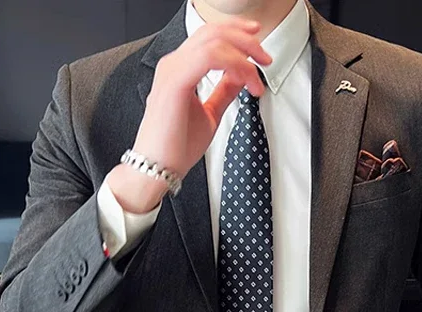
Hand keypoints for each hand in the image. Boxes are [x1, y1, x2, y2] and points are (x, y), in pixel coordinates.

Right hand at [106, 17, 272, 213]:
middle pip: (213, 32)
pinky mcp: (175, 81)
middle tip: (265, 58)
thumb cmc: (176, 147)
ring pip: (214, 41)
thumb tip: (241, 77)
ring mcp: (172, 70)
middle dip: (245, 40)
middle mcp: (173, 64)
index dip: (237, 36)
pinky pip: (211, 57)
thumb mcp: (209, 114)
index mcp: (179, 69)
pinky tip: (245, 80)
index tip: (258, 52)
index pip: (210, 37)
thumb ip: (224, 92)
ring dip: (243, 53)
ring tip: (257, 76)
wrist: (157, 168)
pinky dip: (234, 65)